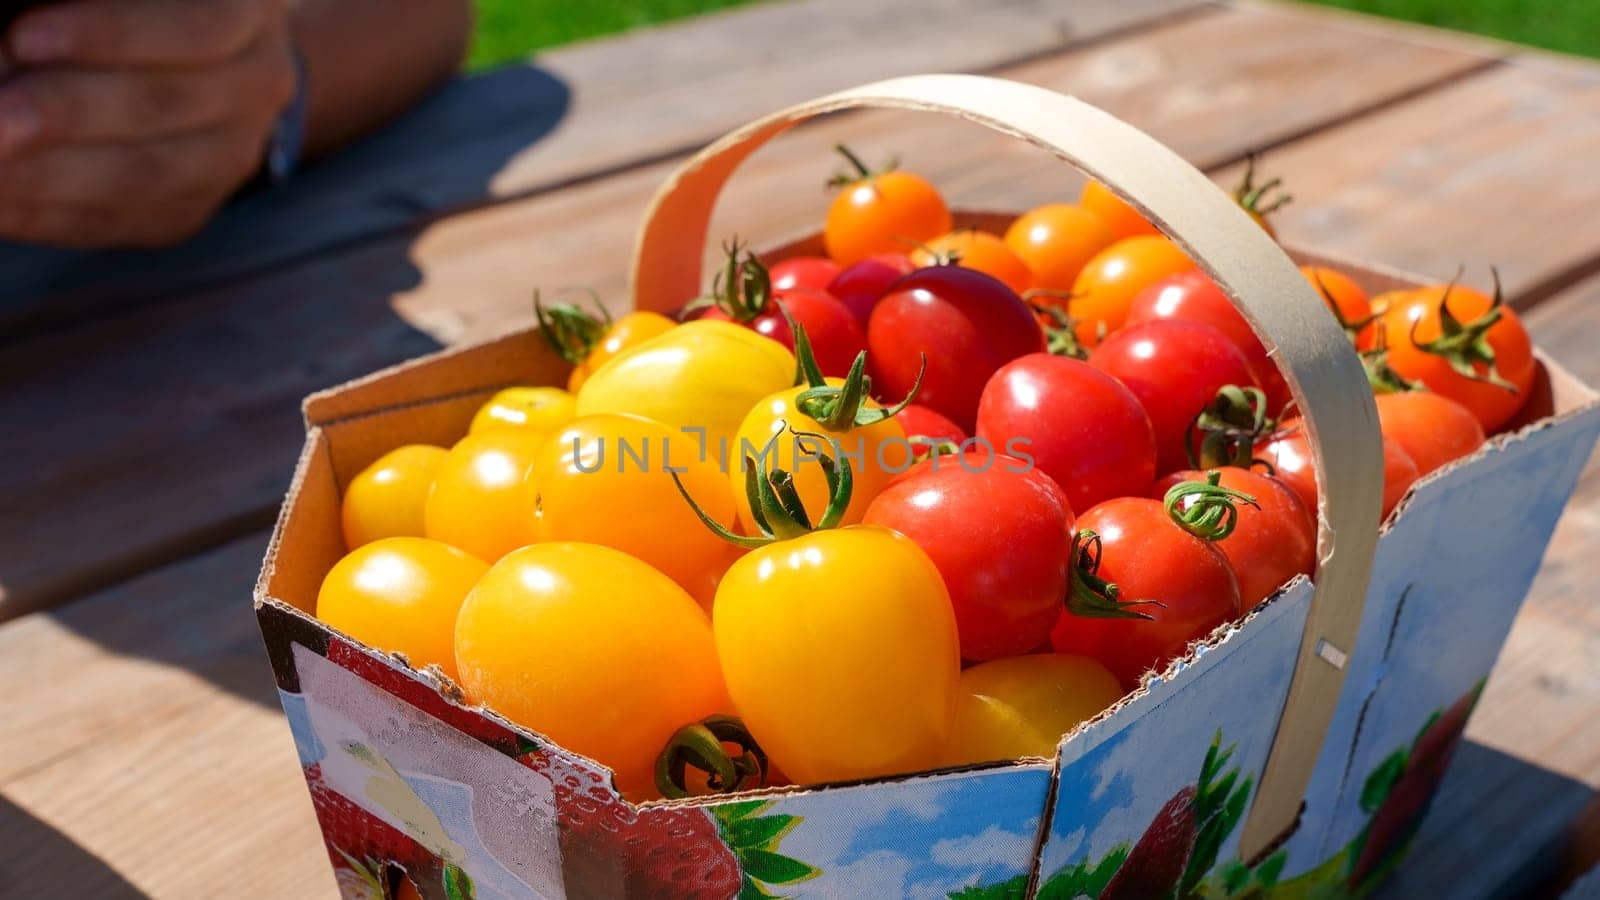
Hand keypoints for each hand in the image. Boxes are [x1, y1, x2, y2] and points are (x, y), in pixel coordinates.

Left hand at [0, 0, 296, 247]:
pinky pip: (122, 220)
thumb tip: (19, 48)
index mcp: (248, 13)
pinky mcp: (191, 208)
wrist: (186, 60)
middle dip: (66, 112)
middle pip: (166, 106)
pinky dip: (48, 214)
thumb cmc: (134, 9)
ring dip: (50, 175)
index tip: (24, 39)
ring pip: (148, 177)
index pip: (196, 30)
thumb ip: (72, 11)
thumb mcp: (129, 0)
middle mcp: (257, 88)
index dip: (111, 35)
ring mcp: (231, 156)